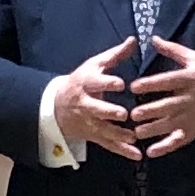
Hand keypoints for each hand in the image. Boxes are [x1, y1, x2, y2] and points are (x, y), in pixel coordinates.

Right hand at [44, 40, 147, 161]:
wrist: (57, 105)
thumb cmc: (82, 80)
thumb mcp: (95, 65)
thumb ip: (116, 55)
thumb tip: (134, 40)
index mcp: (87, 83)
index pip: (96, 83)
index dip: (107, 83)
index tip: (120, 83)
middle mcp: (87, 104)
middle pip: (97, 109)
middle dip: (109, 111)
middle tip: (123, 114)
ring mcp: (90, 122)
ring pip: (103, 129)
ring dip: (118, 134)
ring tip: (133, 137)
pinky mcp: (94, 135)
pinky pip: (108, 144)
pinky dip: (122, 151)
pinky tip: (137, 155)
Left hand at [122, 39, 194, 158]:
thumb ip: (173, 50)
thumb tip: (153, 39)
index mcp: (189, 79)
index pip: (166, 81)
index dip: (149, 84)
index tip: (133, 87)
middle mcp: (190, 99)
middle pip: (166, 106)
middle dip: (148, 111)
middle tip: (132, 114)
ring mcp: (193, 116)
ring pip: (170, 125)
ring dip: (152, 129)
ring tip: (137, 132)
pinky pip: (179, 140)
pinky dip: (165, 147)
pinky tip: (151, 152)